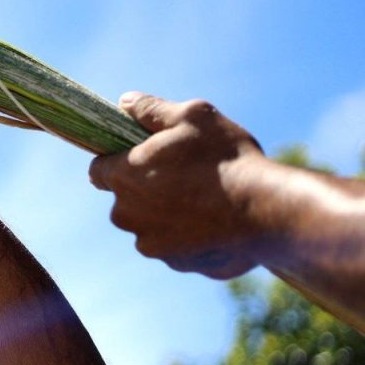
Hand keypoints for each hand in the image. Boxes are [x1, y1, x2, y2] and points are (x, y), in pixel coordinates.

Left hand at [88, 92, 267, 278]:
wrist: (266, 212)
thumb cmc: (226, 159)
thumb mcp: (192, 116)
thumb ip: (151, 110)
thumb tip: (124, 102)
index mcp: (124, 176)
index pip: (98, 170)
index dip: (116, 161)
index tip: (138, 156)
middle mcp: (127, 214)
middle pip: (125, 199)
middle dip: (145, 188)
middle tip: (182, 174)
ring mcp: (150, 243)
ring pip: (149, 224)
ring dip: (166, 214)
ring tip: (203, 198)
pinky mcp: (175, 263)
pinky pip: (175, 245)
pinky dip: (188, 236)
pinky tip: (216, 222)